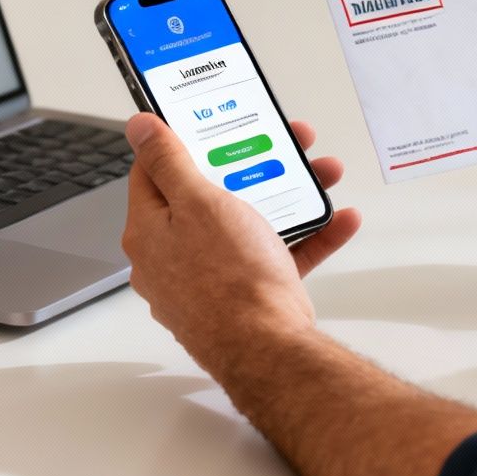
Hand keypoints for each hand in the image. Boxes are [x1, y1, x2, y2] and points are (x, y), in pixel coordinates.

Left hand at [122, 115, 362, 367]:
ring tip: (323, 176)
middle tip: (285, 146)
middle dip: (255, 166)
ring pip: (250, 223)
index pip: (155, 172)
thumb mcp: (197, 201)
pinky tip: (338, 221)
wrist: (268, 351)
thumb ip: (168, 160)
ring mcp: (210, 279)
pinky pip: (276, 256)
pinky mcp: (246, 297)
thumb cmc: (228, 281)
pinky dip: (308, 237)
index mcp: (150, 230)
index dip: (184, 142)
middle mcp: (174, 256)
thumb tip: (139, 128)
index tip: (211, 124)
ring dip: (291, 196)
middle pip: (212, 195)